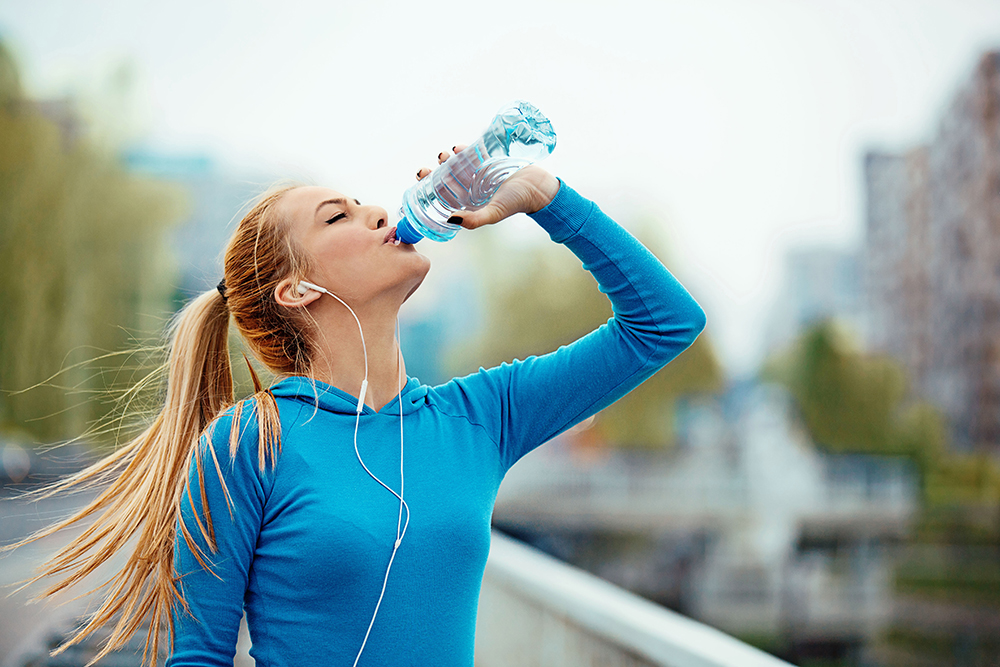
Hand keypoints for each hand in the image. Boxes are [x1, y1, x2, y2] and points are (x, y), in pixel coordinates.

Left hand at [416, 146, 559, 229]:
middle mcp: (473, 189)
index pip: (445, 196)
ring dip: (448, 160)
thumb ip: (474, 220)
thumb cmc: (516, 203)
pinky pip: (473, 154)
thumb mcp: (493, 213)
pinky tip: (458, 148)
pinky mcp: (489, 162)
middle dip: (436, 172)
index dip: (431, 188)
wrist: (538, 186)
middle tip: (428, 167)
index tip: (422, 179)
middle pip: (448, 180)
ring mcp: (480, 175)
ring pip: (458, 166)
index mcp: (470, 203)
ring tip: (444, 154)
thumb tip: (451, 220)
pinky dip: (464, 150)